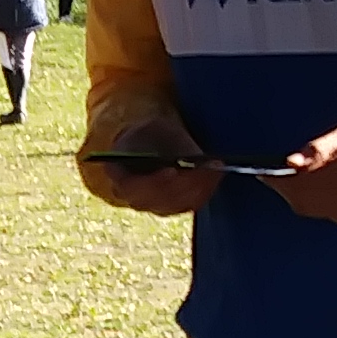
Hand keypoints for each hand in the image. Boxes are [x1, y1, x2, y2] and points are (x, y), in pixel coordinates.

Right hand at [80, 115, 223, 217]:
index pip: (133, 187)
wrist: (150, 145)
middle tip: (207, 168)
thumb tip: (192, 157)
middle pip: (161, 198)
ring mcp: (154, 206)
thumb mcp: (154, 129)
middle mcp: (134, 198)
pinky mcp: (174, 208)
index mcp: (119, 177)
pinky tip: (217, 174)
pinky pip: (190, 204)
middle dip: (186, 182)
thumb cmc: (149, 135)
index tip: (173, 170)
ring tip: (216, 168)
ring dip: (200, 186)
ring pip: (178, 203)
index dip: (154, 181)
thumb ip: (168, 144)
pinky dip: (205, 189)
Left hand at [263, 122, 336, 226]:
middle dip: (284, 188)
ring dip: (297, 196)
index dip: (278, 179)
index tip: (262, 172)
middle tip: (273, 175)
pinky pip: (323, 213)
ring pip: (310, 208)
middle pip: (301, 198)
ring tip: (291, 181)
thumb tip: (291, 163)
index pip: (302, 179)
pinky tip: (313, 190)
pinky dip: (313, 202)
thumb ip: (319, 149)